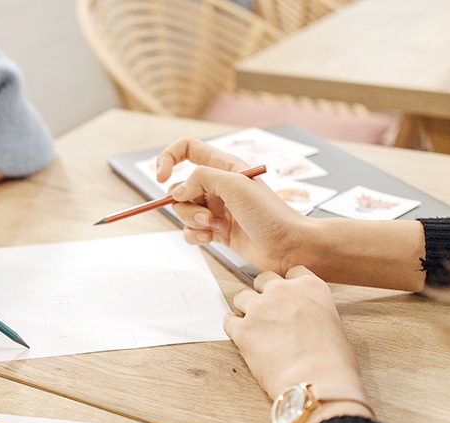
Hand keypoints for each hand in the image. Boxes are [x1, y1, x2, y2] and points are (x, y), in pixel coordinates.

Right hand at [156, 137, 309, 274]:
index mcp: (224, 166)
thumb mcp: (235, 185)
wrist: (288, 246)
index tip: (161, 177)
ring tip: (216, 228)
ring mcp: (216, 208)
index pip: (187, 149)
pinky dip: (196, 236)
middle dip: (185, 205)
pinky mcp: (216, 230)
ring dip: (193, 222)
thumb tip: (177, 191)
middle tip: (207, 215)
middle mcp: (218, 185)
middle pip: (180, 188)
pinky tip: (212, 239)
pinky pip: (191, 231)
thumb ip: (200, 179)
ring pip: (183, 212)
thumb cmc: (269, 214)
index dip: (168, 158)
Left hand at [224, 267, 364, 399]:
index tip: (286, 295)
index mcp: (310, 287)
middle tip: (268, 309)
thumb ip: (315, 314)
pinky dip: (232, 326)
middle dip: (264, 293)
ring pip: (241, 296)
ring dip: (245, 307)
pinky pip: (229, 321)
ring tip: (251, 323)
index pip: (294, 273)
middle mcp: (283, 291)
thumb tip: (308, 323)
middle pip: (264, 280)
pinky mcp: (242, 329)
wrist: (316, 381)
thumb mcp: (334, 325)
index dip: (288, 285)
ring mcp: (260, 308)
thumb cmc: (333, 362)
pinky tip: (237, 332)